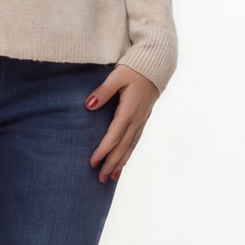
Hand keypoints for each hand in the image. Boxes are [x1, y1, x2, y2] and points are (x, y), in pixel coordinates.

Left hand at [85, 65, 159, 182]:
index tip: (92, 163)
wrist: (156, 65)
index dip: (103, 151)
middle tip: (100, 179)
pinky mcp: (143, 119)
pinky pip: (135, 140)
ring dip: (121, 162)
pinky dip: (128, 153)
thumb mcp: (117, 76)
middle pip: (122, 146)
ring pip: (130, 146)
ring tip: (111, 177)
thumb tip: (88, 105)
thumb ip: (102, 91)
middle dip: (111, 163)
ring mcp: (141, 120)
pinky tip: (123, 161)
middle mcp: (136, 119)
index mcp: (128, 110)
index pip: (114, 136)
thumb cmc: (134, 68)